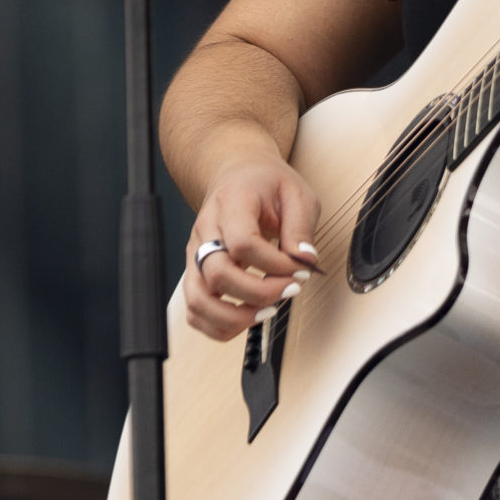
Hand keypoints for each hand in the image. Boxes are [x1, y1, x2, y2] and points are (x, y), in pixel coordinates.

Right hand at [181, 157, 318, 340]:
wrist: (238, 174)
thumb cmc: (266, 185)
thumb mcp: (296, 194)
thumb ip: (301, 228)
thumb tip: (305, 261)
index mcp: (230, 203)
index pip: (243, 242)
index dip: (274, 264)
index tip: (300, 270)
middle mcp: (206, 230)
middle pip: (217, 274)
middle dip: (259, 293)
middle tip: (289, 291)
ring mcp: (196, 254)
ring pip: (197, 300)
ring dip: (234, 318)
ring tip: (266, 312)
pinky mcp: (195, 272)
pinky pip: (195, 311)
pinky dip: (219, 325)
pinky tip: (247, 317)